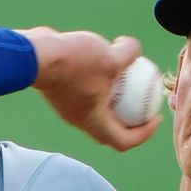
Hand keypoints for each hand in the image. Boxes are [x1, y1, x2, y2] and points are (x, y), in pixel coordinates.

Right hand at [18, 27, 162, 150]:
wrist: (35, 56)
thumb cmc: (74, 63)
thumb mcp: (110, 57)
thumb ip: (129, 54)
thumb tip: (137, 49)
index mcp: (94, 123)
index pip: (124, 141)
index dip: (144, 134)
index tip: (156, 118)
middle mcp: (80, 121)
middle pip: (110, 130)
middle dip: (130, 121)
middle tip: (144, 104)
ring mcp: (68, 108)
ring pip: (96, 110)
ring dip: (114, 100)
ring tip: (126, 78)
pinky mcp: (61, 93)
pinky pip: (85, 94)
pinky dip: (98, 84)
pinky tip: (104, 60)